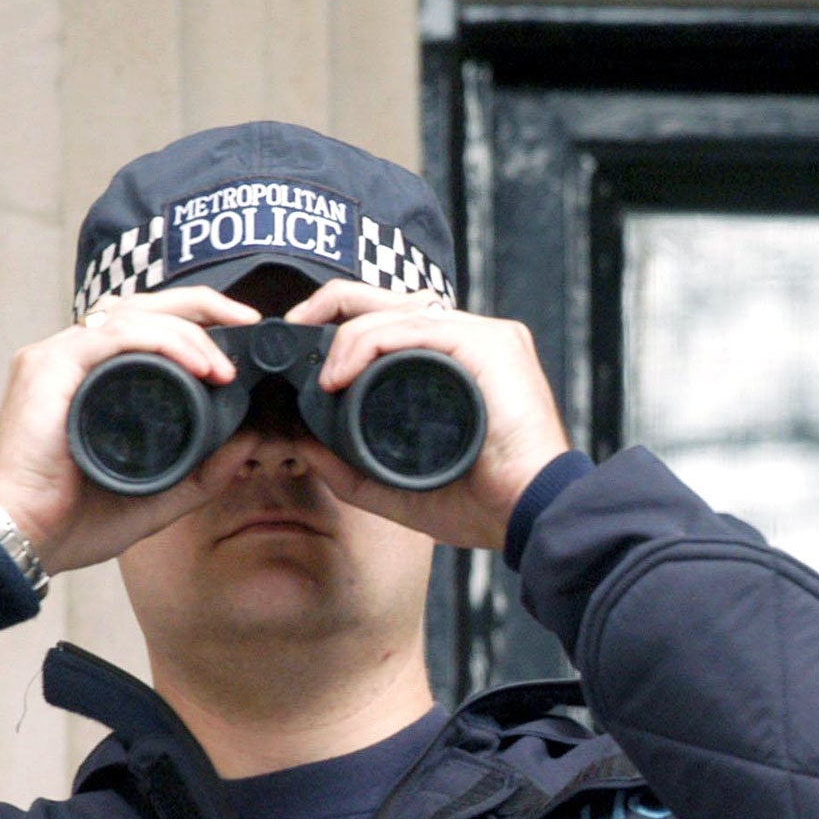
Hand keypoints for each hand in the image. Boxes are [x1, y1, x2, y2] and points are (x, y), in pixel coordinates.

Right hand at [0, 287, 260, 573]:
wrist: (24, 539)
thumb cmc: (73, 520)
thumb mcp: (158, 496)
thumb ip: (204, 472)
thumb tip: (250, 439)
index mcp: (90, 376)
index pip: (146, 326)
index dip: (196, 323)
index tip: (241, 341)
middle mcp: (71, 356)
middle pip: (142, 306)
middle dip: (202, 306)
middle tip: (248, 321)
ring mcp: (56, 357)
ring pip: (132, 313)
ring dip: (187, 329)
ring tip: (224, 363)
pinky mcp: (48, 367)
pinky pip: (115, 335)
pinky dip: (162, 341)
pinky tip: (197, 363)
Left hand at [283, 281, 570, 550]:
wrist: (528, 515)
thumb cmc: (480, 503)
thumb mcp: (396, 487)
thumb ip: (350, 468)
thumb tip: (302, 444)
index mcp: (453, 363)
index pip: (389, 323)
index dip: (340, 329)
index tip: (299, 353)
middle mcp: (468, 340)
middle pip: (388, 302)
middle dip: (329, 309)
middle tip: (291, 332)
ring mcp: (481, 336)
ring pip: (394, 313)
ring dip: (343, 338)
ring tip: (320, 378)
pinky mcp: (488, 343)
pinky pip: (413, 328)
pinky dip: (368, 344)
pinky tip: (341, 376)